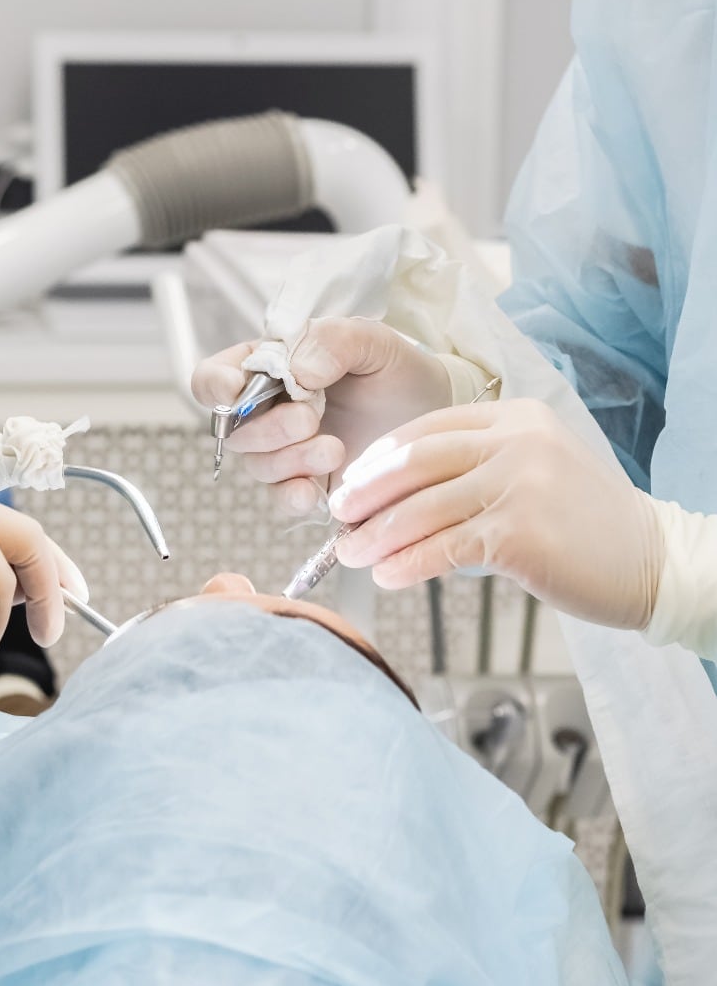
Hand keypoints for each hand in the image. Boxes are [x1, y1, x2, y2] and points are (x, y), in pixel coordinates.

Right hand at [191, 317, 450, 514]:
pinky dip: (293, 497)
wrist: (434, 412)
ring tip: (335, 448)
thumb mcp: (373, 340)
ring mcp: (285, 453)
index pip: (213, 379)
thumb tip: (295, 371)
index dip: (215, 387)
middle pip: (234, 431)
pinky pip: (281, 500)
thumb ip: (331, 340)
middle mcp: (267, 413)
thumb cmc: (396, 370)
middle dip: (267, 428)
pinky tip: (316, 491)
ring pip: (257, 466)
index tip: (237, 391)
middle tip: (310, 418)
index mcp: (268, 369)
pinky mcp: (309, 486)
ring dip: (291, 460)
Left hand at [327, 399, 663, 629]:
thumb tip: (396, 498)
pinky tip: (386, 574)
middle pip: (415, 462)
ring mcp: (518, 484)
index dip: (379, 457)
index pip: (426, 429)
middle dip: (366, 490)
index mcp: (514, 417)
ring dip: (376, 534)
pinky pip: (443, 548)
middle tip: (336, 514)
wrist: (654, 560)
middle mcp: (515, 441)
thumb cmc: (582, 522)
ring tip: (349, 554)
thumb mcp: (531, 471)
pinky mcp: (519, 533)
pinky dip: (406, 563)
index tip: (351, 481)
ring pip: (422, 508)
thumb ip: (473, 470)